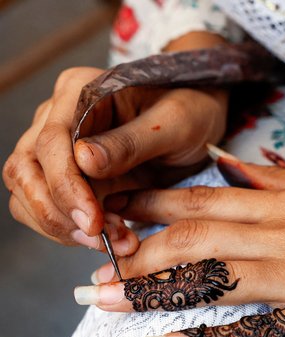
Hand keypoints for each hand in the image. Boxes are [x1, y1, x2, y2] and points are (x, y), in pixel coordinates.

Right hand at [2, 66, 227, 253]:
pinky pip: (53, 209)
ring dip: (66, 229)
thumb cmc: (192, 110)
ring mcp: (61, 149)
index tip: (93, 221)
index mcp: (80, 91)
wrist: (203, 121)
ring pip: (30, 195)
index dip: (66, 188)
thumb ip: (131, 141)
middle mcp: (58, 116)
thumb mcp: (175, 123)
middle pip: (26, 171)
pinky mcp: (73, 177)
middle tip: (101, 240)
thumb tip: (83, 160)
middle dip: (59, 214)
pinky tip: (112, 238)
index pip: (51, 143)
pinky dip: (75, 232)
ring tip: (116, 242)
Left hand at [75, 157, 284, 336]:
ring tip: (108, 302)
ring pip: (213, 282)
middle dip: (140, 250)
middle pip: (197, 239)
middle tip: (98, 262)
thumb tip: (230, 163)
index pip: (206, 198)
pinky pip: (255, 335)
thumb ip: (280, 176)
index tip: (118, 210)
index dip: (155, 204)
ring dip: (156, 292)